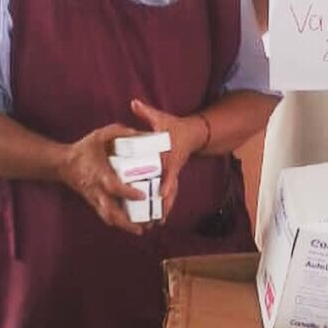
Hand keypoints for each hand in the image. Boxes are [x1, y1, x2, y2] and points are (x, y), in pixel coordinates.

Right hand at [59, 123, 145, 234]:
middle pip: (111, 212)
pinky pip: (106, 216)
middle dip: (127, 222)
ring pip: (108, 218)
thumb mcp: (98, 135)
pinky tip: (132, 226)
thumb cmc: (83, 150)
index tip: (142, 196)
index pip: (113, 187)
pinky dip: (118, 223)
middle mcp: (97, 190)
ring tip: (141, 230)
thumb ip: (117, 131)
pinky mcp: (94, 203)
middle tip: (144, 226)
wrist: (62, 164)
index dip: (128, 193)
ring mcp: (95, 199)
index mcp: (99, 174)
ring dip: (124, 226)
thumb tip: (137, 133)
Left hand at [130, 98, 208, 221]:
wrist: (193, 133)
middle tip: (159, 219)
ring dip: (166, 209)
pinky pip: (169, 193)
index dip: (167, 183)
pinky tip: (159, 217)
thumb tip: (133, 103)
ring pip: (171, 195)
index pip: (170, 172)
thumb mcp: (162, 119)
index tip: (162, 194)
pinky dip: (165, 205)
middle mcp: (173, 169)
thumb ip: (147, 113)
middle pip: (171, 189)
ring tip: (158, 224)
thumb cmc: (176, 127)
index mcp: (170, 157)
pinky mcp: (172, 177)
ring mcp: (173, 174)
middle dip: (166, 204)